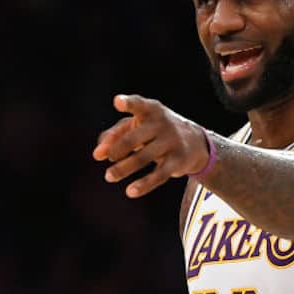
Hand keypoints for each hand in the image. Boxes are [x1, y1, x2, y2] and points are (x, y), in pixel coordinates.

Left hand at [94, 94, 210, 197]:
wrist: (196, 141)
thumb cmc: (155, 131)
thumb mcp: (137, 126)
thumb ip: (114, 136)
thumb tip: (97, 154)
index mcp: (150, 110)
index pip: (139, 104)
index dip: (128, 103)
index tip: (118, 102)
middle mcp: (162, 124)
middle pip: (135, 137)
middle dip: (118, 149)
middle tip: (110, 158)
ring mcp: (171, 142)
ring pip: (144, 157)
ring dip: (124, 168)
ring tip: (109, 176)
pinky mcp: (177, 161)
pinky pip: (159, 174)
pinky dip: (144, 184)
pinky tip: (130, 192)